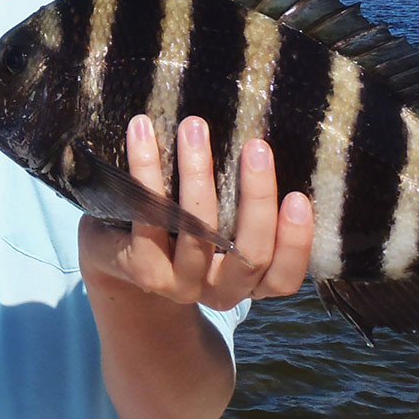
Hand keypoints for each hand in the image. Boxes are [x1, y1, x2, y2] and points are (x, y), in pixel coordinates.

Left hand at [79, 115, 312, 309]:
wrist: (118, 252)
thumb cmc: (186, 224)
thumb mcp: (223, 219)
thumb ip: (245, 200)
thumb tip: (265, 142)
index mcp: (249, 281)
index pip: (284, 276)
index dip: (296, 243)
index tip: (299, 197)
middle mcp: (220, 290)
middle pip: (250, 256)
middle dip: (257, 198)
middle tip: (257, 146)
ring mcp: (180, 284)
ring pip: (198, 235)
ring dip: (198, 175)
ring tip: (195, 127)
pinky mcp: (143, 268)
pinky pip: (149, 218)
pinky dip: (146, 169)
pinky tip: (144, 132)